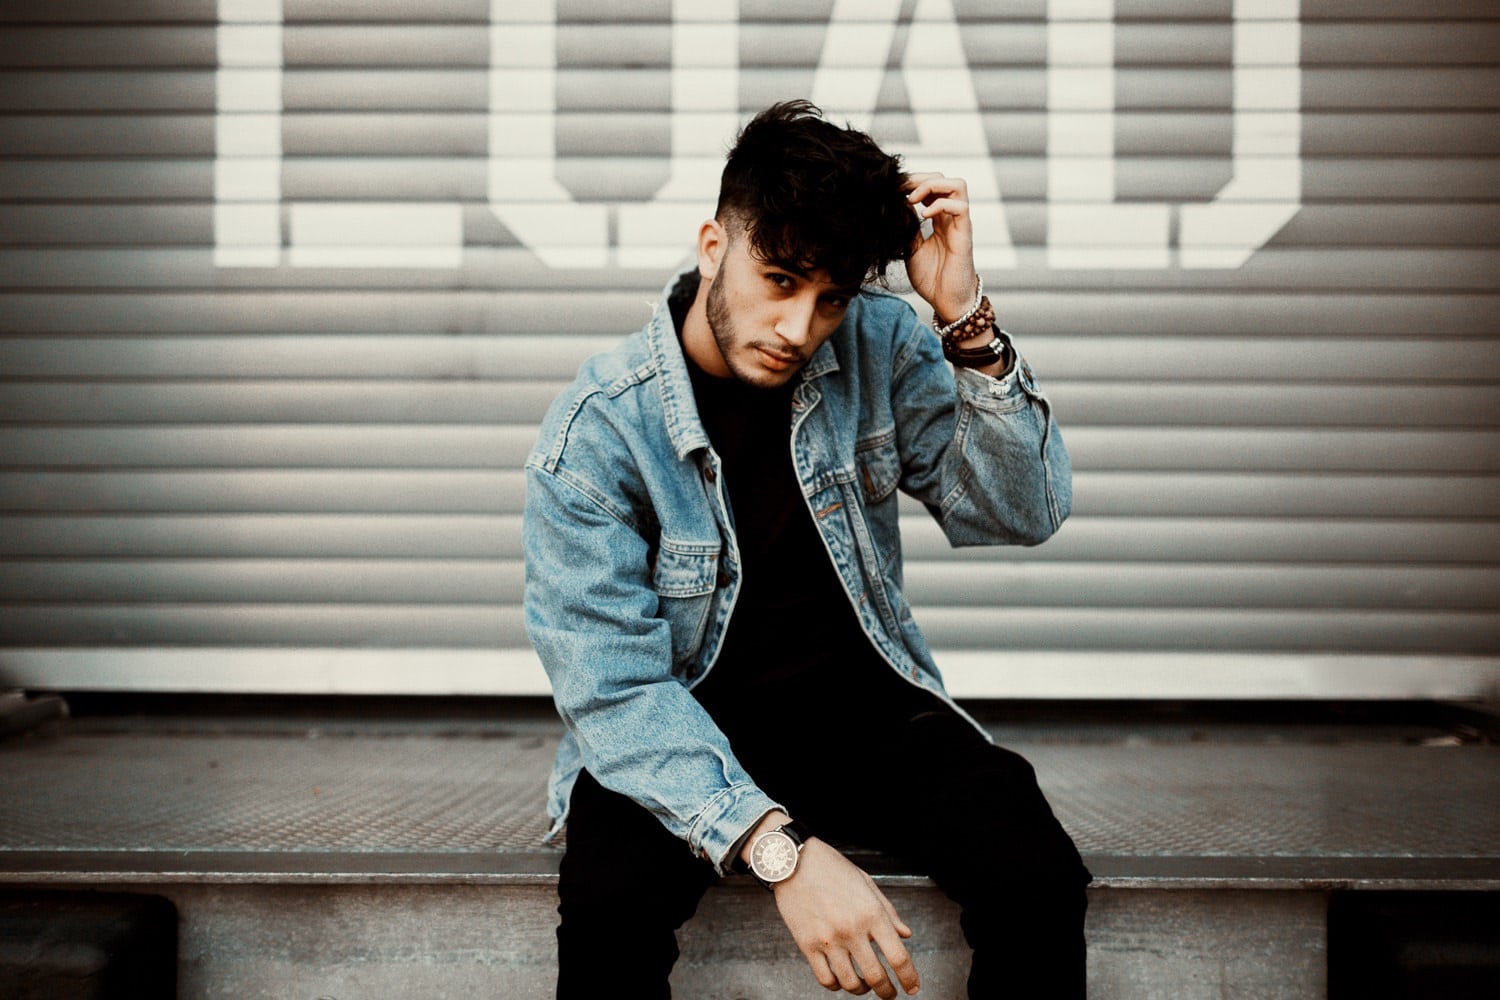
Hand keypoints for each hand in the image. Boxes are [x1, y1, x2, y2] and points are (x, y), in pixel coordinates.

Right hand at [772, 838, 920, 996]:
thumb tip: (905, 934)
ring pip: (850, 983)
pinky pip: (825, 978)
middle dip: (887, 992)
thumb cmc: (831, 868)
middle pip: (876, 977)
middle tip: (889, 994)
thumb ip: (888, 911)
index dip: (909, 978)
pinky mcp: (807, 945)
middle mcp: (852, 929)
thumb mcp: (866, 883)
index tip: (912, 987)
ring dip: (862, 990)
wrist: (792, 861)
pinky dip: (836, 986)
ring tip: (864, 986)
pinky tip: (840, 980)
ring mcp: (828, 940)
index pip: (898, 957)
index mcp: (871, 913)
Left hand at [903, 172, 979, 324]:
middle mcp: (951, 217)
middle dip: (920, 178)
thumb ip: (906, 226)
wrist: (946, 301)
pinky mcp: (965, 235)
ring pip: (958, 185)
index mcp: (939, 218)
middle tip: (900, 190)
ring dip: (932, 186)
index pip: (931, 186)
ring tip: (913, 199)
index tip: (893, 188)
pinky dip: (941, 205)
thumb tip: (893, 206)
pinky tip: (924, 216)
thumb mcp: (910, 247)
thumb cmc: (931, 277)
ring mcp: (959, 224)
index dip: (912, 182)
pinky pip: (961, 208)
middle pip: (944, 179)